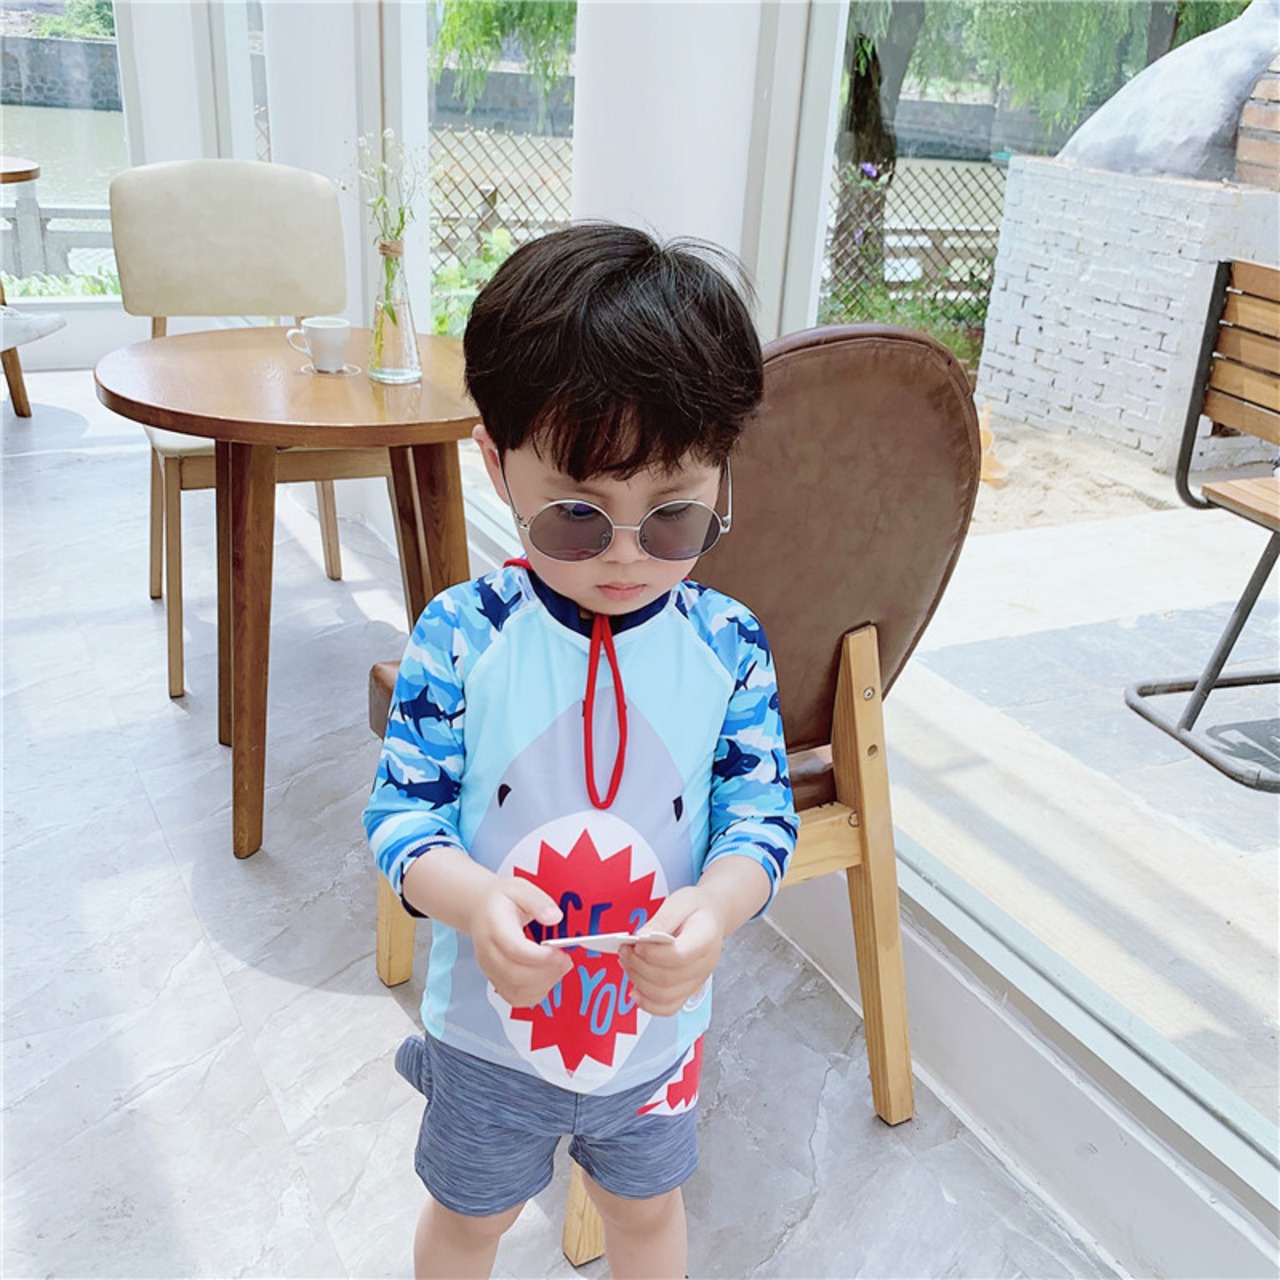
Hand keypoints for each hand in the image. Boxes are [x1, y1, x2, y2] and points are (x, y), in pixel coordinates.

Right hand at [469, 877, 572, 1008]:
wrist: (479, 908)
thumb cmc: (501, 899)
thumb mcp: (520, 888)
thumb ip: (538, 902)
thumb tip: (555, 917)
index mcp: (494, 927)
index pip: (515, 949)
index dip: (540, 957)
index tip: (560, 952)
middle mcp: (488, 952)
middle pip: (515, 975)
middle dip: (547, 972)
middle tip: (565, 961)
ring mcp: (490, 969)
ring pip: (516, 991)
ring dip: (544, 984)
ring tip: (559, 968)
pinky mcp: (496, 979)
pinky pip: (515, 997)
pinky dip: (535, 994)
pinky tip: (547, 978)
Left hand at [619, 886, 726, 1016]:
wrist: (713, 917)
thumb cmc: (696, 909)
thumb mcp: (680, 902)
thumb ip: (662, 919)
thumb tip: (640, 936)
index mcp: (705, 940)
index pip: (679, 956)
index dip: (653, 954)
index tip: (636, 944)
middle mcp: (703, 966)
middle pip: (668, 979)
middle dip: (639, 966)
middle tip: (624, 950)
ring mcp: (696, 981)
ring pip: (664, 996)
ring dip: (639, 982)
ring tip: (626, 963)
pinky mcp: (687, 989)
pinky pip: (668, 1007)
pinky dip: (648, 1004)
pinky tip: (634, 991)